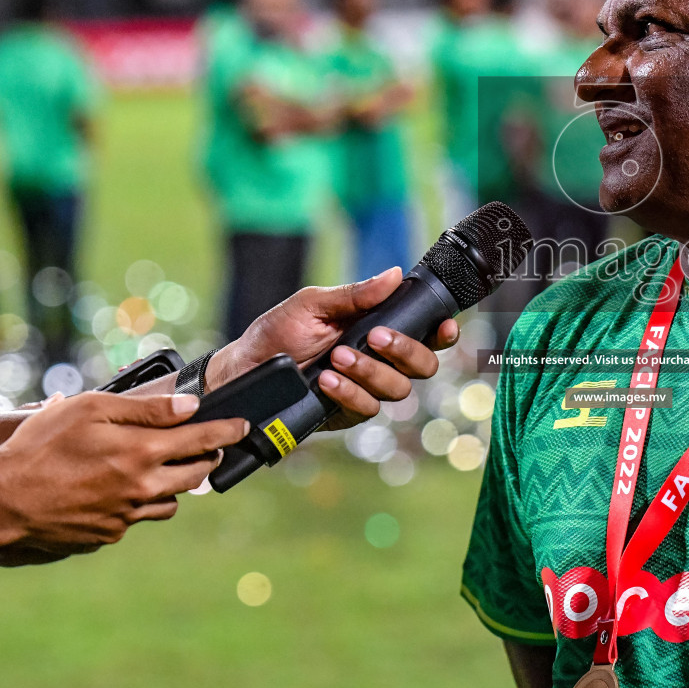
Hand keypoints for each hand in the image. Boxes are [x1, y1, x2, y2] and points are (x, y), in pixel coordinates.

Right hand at [0, 392, 247, 553]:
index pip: (202, 440)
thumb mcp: (90, 410)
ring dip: (172, 483)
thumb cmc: (40, 447)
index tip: (243, 426)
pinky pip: (136, 518)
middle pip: (196, 474)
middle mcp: (141, 487)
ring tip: (155, 466)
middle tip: (206, 446)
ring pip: (169, 501)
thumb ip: (144, 409)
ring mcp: (126, 516)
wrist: (0, 502)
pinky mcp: (108, 535)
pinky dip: (136, 503)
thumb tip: (189, 407)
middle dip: (207, 457)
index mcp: (141, 452)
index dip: (228, 431)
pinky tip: (113, 489)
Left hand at [208, 268, 459, 429]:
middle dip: (406, 350)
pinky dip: (350, 392)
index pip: (426, 334)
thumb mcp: (314, 304)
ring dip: (371, 371)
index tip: (442, 325)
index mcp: (379, 329)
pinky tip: (326, 381)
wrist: (245, 368)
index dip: (443, 332)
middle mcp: (381, 360)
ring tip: (337, 357)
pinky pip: (368, 407)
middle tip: (375, 336)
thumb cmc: (279, 331)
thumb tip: (393, 274)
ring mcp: (368, 388)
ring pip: (398, 388)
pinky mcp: (349, 413)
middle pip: (424, 365)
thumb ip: (355, 295)